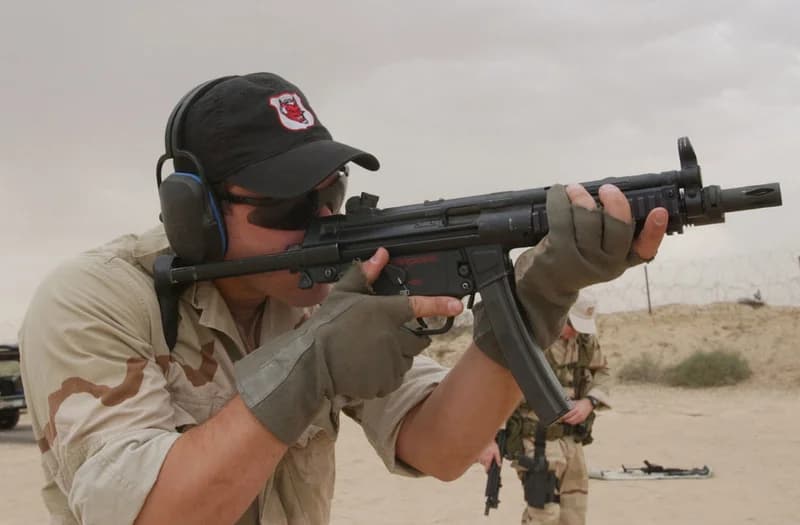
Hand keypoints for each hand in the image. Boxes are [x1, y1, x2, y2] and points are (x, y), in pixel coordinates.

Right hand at [235, 247, 461, 443]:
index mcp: (385, 312)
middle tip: (387, 337)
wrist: (312, 361)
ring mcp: (391, 361)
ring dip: (397, 357)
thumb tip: (380, 253)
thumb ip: (366, 273)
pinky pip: (394, 378)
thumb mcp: (344, 294)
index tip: (456, 305)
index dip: (440, 305)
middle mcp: (393, 337)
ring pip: (406, 360)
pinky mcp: (386, 381)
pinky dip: (385, 375)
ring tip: (371, 353)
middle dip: (410, 338)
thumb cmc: (326, 326)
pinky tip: (367, 368)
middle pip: (417, 339)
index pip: (419, 306)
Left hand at [474, 183, 667, 365]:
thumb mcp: (600, 254)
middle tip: (607, 189)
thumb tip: (613, 197)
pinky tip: (557, 192)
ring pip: (589, 219)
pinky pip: (561, 218)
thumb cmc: (574, 260)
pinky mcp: (558, 252)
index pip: (644, 250)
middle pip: (617, 228)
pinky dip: (558, 199)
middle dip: (614, 202)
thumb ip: (612, 233)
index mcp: (621, 262)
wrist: (543, 286)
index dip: (655, 232)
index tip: (659, 212)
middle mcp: (606, 265)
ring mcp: (582, 260)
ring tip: (574, 189)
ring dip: (581, 197)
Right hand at [475, 441, 501, 471]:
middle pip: (483, 464)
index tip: (487, 471)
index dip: (487, 470)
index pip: (486, 468)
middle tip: (488, 456)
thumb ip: (498, 459)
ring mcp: (478, 456)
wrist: (485, 437)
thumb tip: (499, 465)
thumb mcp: (497, 451)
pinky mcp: (475, 453)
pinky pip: (477, 457)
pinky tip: (482, 452)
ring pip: (480, 460)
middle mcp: (482, 459)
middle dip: (485, 462)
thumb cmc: (491, 444)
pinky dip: (479, 455)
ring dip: (482, 458)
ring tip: (485, 453)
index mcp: (487, 459)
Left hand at [560, 398, 593, 424]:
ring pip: (573, 422)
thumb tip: (562, 407)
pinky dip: (572, 422)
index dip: (564, 416)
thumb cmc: (581, 403)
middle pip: (570, 420)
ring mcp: (581, 417)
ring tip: (565, 420)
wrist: (589, 404)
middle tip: (561, 419)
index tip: (560, 417)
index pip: (568, 414)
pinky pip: (576, 422)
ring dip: (568, 422)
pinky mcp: (582, 419)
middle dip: (565, 420)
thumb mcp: (575, 402)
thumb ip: (569, 405)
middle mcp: (579, 414)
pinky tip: (570, 420)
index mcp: (576, 409)